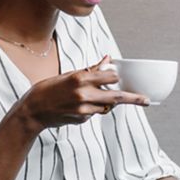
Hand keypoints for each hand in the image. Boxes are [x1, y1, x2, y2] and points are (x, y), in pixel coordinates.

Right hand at [22, 55, 149, 130]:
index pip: (110, 77)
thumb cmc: (48, 89)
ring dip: (105, 102)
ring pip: (106, 106)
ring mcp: (83, 110)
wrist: (32, 111)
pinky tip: (76, 107)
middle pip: (116, 97)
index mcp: (81, 79)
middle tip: (147, 100)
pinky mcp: (81, 120)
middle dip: (133, 99)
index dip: (113, 76)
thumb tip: (108, 59)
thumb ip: (91, 70)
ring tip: (88, 97)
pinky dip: (91, 109)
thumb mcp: (68, 75)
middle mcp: (84, 95)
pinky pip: (94, 113)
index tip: (114, 76)